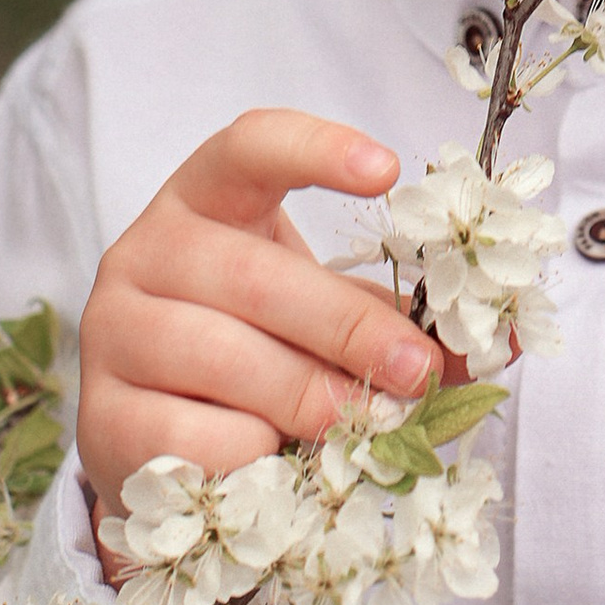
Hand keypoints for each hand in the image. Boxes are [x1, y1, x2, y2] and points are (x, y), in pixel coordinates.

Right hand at [77, 108, 434, 539]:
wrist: (161, 441)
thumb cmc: (259, 359)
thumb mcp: (326, 322)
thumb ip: (404, 323)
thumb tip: (503, 336)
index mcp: (206, 202)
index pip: (248, 146)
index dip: (316, 148)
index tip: (387, 169)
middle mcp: (145, 251)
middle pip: (256, 276)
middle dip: (350, 327)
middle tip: (413, 369)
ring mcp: (113, 332)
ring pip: (223, 357)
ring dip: (307, 397)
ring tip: (355, 423)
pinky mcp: (101, 417)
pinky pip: (192, 436)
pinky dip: (250, 453)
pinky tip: (271, 458)